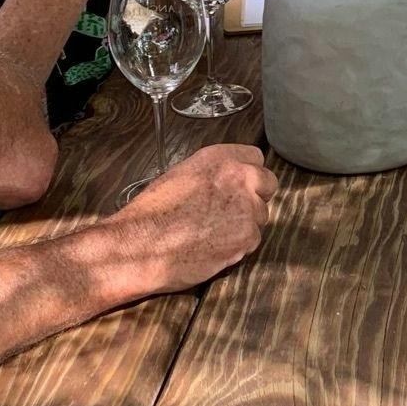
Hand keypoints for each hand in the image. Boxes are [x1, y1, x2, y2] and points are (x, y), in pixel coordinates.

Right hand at [112, 144, 277, 293]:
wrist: (139, 245)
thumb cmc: (153, 213)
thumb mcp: (182, 175)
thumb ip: (213, 174)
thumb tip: (229, 182)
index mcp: (220, 158)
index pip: (256, 158)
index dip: (248, 175)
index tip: (241, 186)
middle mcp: (239, 177)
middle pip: (267, 185)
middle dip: (254, 198)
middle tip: (232, 213)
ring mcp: (246, 207)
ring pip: (260, 216)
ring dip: (244, 225)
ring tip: (212, 234)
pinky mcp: (246, 236)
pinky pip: (252, 241)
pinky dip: (237, 247)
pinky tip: (212, 248)